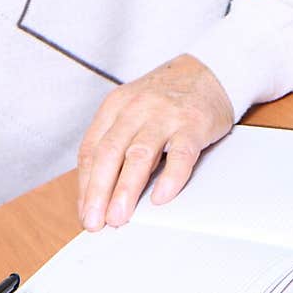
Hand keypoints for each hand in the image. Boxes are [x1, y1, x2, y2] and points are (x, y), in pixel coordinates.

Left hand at [77, 53, 233, 230]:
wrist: (207, 71)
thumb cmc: (165, 99)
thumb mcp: (132, 111)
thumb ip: (117, 143)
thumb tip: (101, 192)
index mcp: (115, 107)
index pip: (91, 149)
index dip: (85, 184)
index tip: (85, 212)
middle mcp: (136, 109)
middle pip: (110, 153)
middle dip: (99, 191)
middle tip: (95, 221)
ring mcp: (165, 115)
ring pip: (140, 154)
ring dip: (126, 188)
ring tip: (119, 216)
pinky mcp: (193, 124)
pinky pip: (180, 153)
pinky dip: (170, 177)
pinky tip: (160, 198)